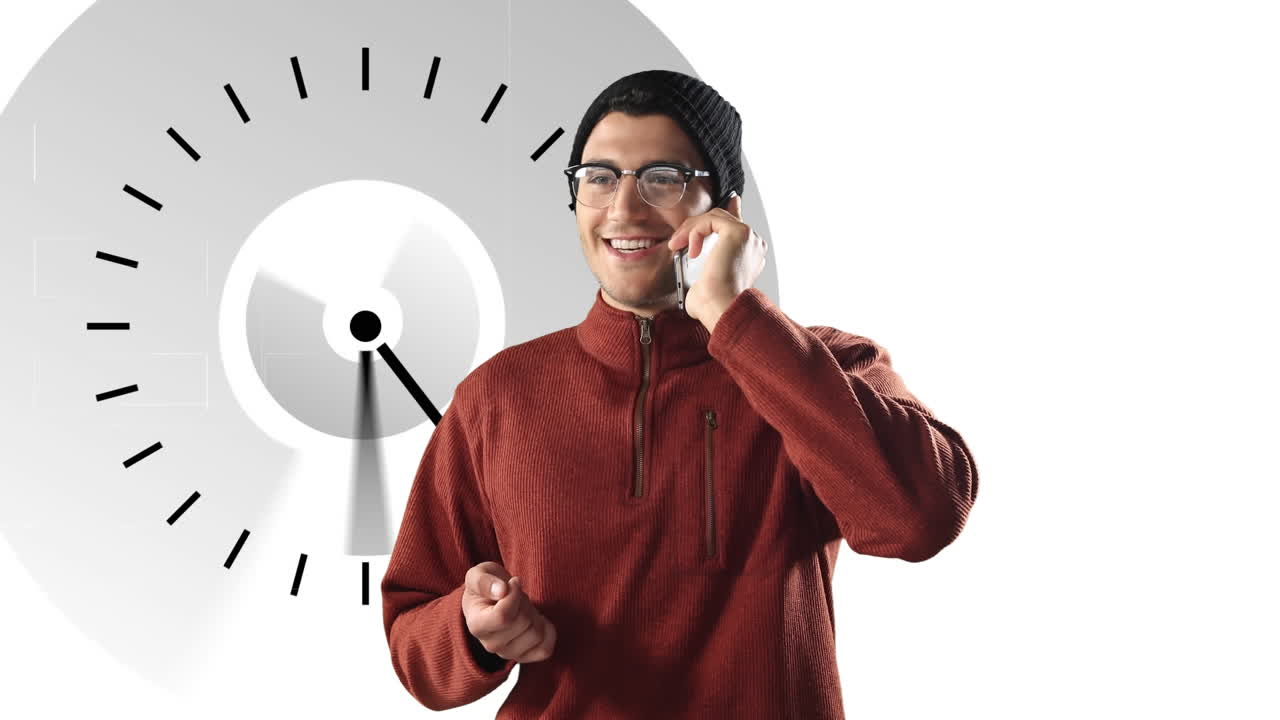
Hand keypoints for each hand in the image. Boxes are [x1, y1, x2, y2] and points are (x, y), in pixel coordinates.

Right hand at [462, 561, 556, 662]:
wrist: (491, 601)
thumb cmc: (486, 587)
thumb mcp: (478, 574)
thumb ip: (484, 580)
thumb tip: (501, 590)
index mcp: (476, 625)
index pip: (503, 616)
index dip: (514, 595)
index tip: (514, 582)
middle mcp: (490, 645)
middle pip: (523, 622)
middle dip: (524, 602)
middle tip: (517, 596)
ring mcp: (508, 654)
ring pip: (536, 634)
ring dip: (535, 615)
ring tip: (523, 608)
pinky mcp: (524, 657)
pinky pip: (546, 649)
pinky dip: (547, 631)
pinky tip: (536, 619)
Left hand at [666, 194, 767, 329]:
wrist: (721, 308)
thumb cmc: (714, 304)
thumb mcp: (704, 282)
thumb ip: (702, 265)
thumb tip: (690, 262)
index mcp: (751, 254)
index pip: (736, 225)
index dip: (729, 209)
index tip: (723, 203)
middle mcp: (753, 244)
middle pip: (722, 218)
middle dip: (695, 226)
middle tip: (678, 241)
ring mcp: (748, 236)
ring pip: (714, 217)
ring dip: (691, 229)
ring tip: (677, 245)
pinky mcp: (738, 232)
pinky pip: (710, 219)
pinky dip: (695, 231)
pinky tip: (690, 249)